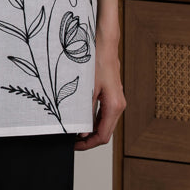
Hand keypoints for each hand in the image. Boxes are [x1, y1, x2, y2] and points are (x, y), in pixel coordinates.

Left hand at [74, 33, 125, 150]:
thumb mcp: (86, 89)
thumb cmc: (97, 61)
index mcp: (114, 106)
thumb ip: (84, 113)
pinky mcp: (112, 96)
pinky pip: (104, 115)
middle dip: (88, 140)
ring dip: (90, 131)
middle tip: (71, 142)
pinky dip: (93, 121)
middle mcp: (118, 105)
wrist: (105, 43)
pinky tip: (81, 119)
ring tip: (74, 132)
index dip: (87, 145)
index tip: (74, 146)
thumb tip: (81, 132)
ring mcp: (117, 101)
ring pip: (105, 124)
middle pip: (105, 133)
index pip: (103, 136)